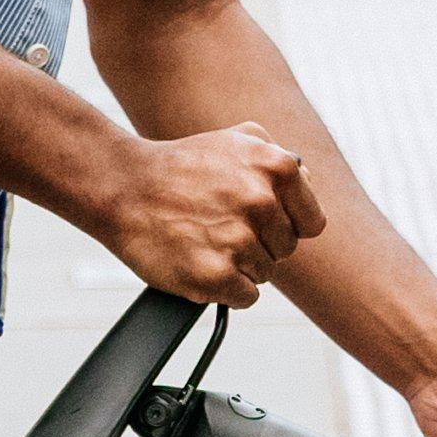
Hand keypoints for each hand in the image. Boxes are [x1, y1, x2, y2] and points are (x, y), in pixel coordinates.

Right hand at [105, 119, 321, 304]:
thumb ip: (280, 159)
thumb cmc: (181, 166)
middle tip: (221, 227)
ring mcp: (239, 241)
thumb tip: (308, 184)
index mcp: (277, 168)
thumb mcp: (237, 141)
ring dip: (238, 265)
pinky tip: (201, 262)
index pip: (312, 223)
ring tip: (204, 240)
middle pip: (286, 250)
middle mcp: (262, 203)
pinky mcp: (215, 276)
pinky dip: (225, 288)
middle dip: (259, 243)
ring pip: (263, 273)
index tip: (262, 223)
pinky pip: (244, 296)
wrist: (124, 187)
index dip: (286, 225)